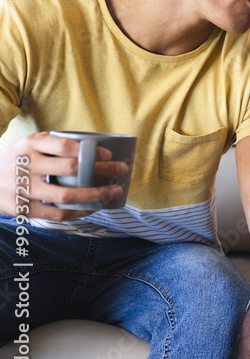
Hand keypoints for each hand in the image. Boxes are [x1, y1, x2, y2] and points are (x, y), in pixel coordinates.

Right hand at [0, 132, 128, 219]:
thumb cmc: (19, 160)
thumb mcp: (29, 144)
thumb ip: (55, 144)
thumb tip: (97, 146)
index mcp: (30, 144)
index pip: (65, 145)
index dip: (90, 151)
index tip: (109, 155)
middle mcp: (26, 165)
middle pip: (71, 168)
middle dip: (101, 170)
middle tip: (121, 169)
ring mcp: (23, 188)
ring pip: (66, 194)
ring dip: (95, 194)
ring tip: (115, 191)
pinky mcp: (22, 208)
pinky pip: (55, 214)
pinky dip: (78, 212)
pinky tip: (93, 208)